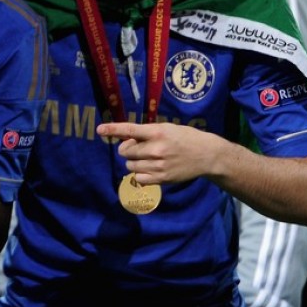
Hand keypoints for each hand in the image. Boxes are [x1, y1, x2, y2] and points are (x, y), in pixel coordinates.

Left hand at [97, 121, 218, 184]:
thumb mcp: (165, 128)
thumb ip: (144, 133)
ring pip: (130, 166)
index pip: (129, 130)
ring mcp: (159, 166)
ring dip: (134, 162)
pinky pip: (138, 178)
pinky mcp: (162, 179)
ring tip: (148, 158)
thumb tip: (121, 136)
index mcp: (157, 132)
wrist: (207, 155)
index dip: (112, 129)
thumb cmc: (184, 138)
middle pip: (125, 151)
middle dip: (129, 149)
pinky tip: (150, 169)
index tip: (99, 130)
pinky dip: (140, 174)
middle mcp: (156, 149)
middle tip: (141, 147)